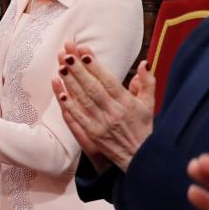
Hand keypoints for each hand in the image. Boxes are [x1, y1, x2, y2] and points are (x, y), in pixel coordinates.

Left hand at [52, 43, 153, 171]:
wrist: (140, 158)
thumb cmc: (143, 128)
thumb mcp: (149, 104)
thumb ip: (147, 82)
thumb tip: (144, 63)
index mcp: (126, 103)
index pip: (108, 81)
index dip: (95, 66)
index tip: (84, 51)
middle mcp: (113, 112)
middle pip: (92, 88)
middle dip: (78, 70)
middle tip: (66, 54)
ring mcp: (101, 124)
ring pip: (82, 100)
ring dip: (70, 83)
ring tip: (60, 67)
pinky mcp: (92, 135)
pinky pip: (77, 117)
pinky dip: (68, 104)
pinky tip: (59, 91)